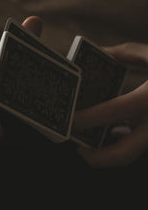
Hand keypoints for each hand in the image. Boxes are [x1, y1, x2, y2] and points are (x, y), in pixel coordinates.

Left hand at [74, 42, 147, 167]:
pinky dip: (122, 143)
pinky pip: (138, 147)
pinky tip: (113, 132)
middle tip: (78, 149)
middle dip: (96, 157)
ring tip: (88, 146)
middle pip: (123, 153)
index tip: (70, 121)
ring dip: (107, 155)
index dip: (88, 118)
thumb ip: (125, 52)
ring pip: (131, 155)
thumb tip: (97, 51)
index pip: (112, 111)